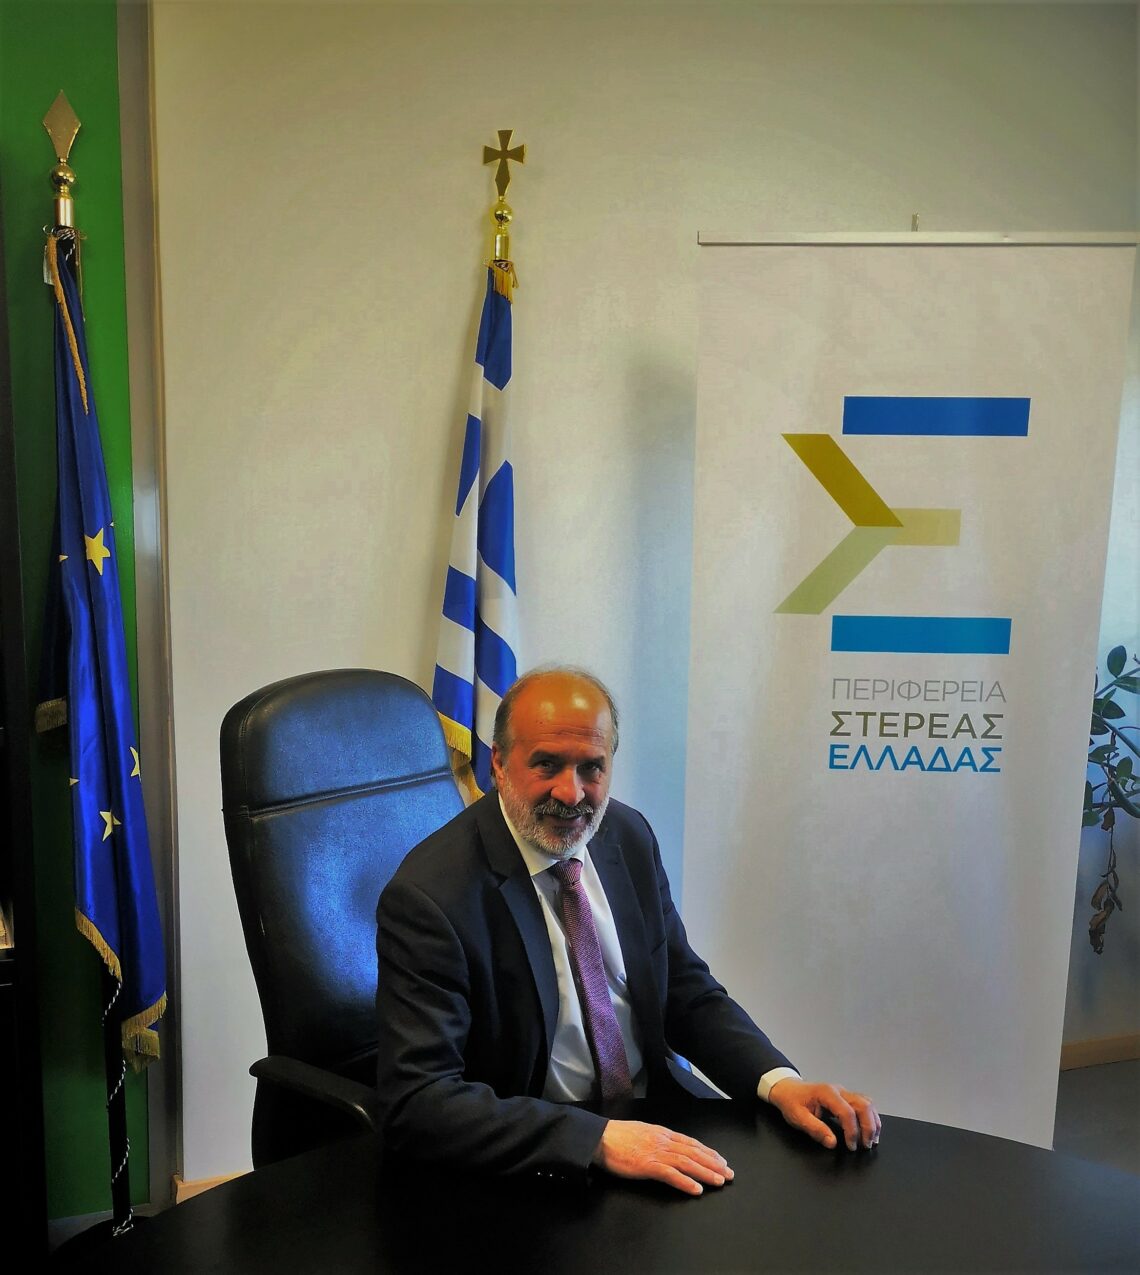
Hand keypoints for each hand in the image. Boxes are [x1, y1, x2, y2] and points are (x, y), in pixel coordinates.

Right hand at [592, 1120, 733, 1195]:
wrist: (600, 1138)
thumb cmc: (618, 1136)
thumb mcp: (643, 1132)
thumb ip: (657, 1138)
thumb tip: (670, 1144)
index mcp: (662, 1133)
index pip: (691, 1143)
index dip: (708, 1152)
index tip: (722, 1160)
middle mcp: (663, 1141)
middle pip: (694, 1152)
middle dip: (713, 1163)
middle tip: (729, 1174)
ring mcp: (656, 1153)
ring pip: (687, 1162)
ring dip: (705, 1172)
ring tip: (720, 1181)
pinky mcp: (647, 1166)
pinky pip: (671, 1174)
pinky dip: (685, 1182)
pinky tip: (697, 1189)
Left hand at [768, 1078, 880, 1150]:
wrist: (788, 1089)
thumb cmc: (792, 1102)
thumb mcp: (798, 1117)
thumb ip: (815, 1129)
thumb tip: (833, 1143)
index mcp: (827, 1093)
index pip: (847, 1112)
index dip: (852, 1131)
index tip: (851, 1146)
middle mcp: (839, 1090)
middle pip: (863, 1105)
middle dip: (868, 1127)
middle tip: (866, 1146)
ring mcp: (844, 1092)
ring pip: (867, 1103)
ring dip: (873, 1122)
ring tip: (872, 1140)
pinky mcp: (846, 1097)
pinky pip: (864, 1104)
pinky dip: (871, 1117)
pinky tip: (870, 1129)